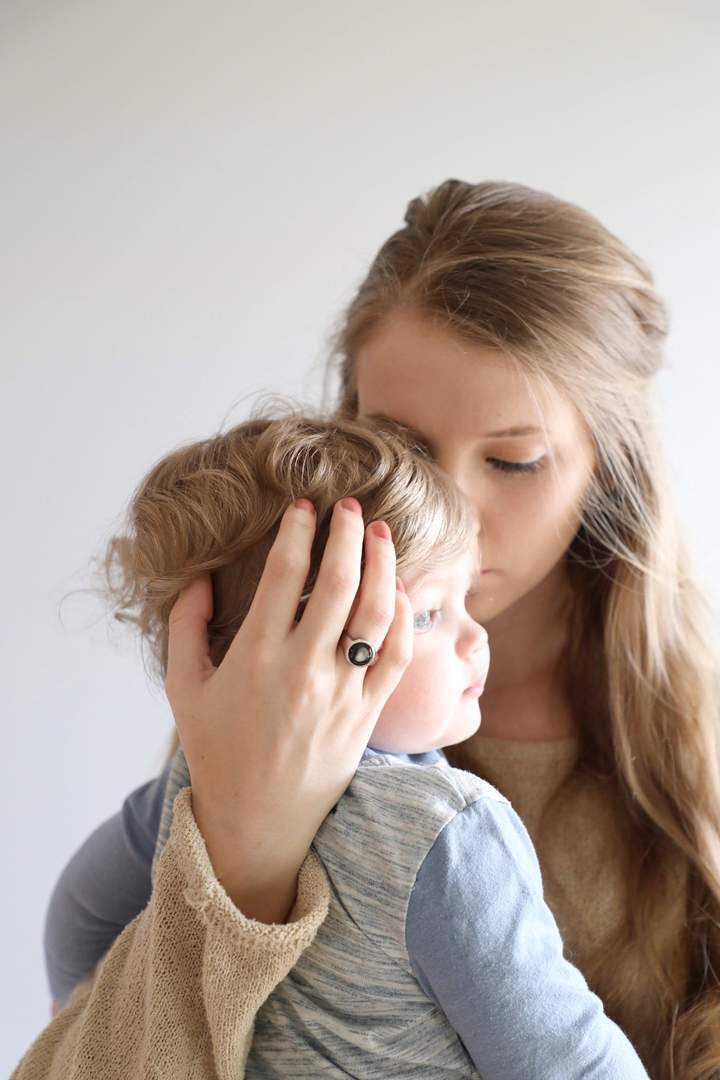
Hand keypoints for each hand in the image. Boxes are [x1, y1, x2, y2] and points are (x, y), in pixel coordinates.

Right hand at [164, 497, 412, 921]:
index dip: (298, 531)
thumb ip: (185, 627)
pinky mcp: (368, 712)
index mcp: (256, 657)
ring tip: (379, 532)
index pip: (285, 575)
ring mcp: (342, 691)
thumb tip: (199, 576)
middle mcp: (304, 669)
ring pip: (376, 614)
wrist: (258, 821)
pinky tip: (398, 589)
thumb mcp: (184, 688)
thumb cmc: (217, 751)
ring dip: (383, 565)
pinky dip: (403, 617)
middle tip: (347, 505)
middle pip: (339, 584)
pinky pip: (397, 656)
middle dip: (346, 534)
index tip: (303, 506)